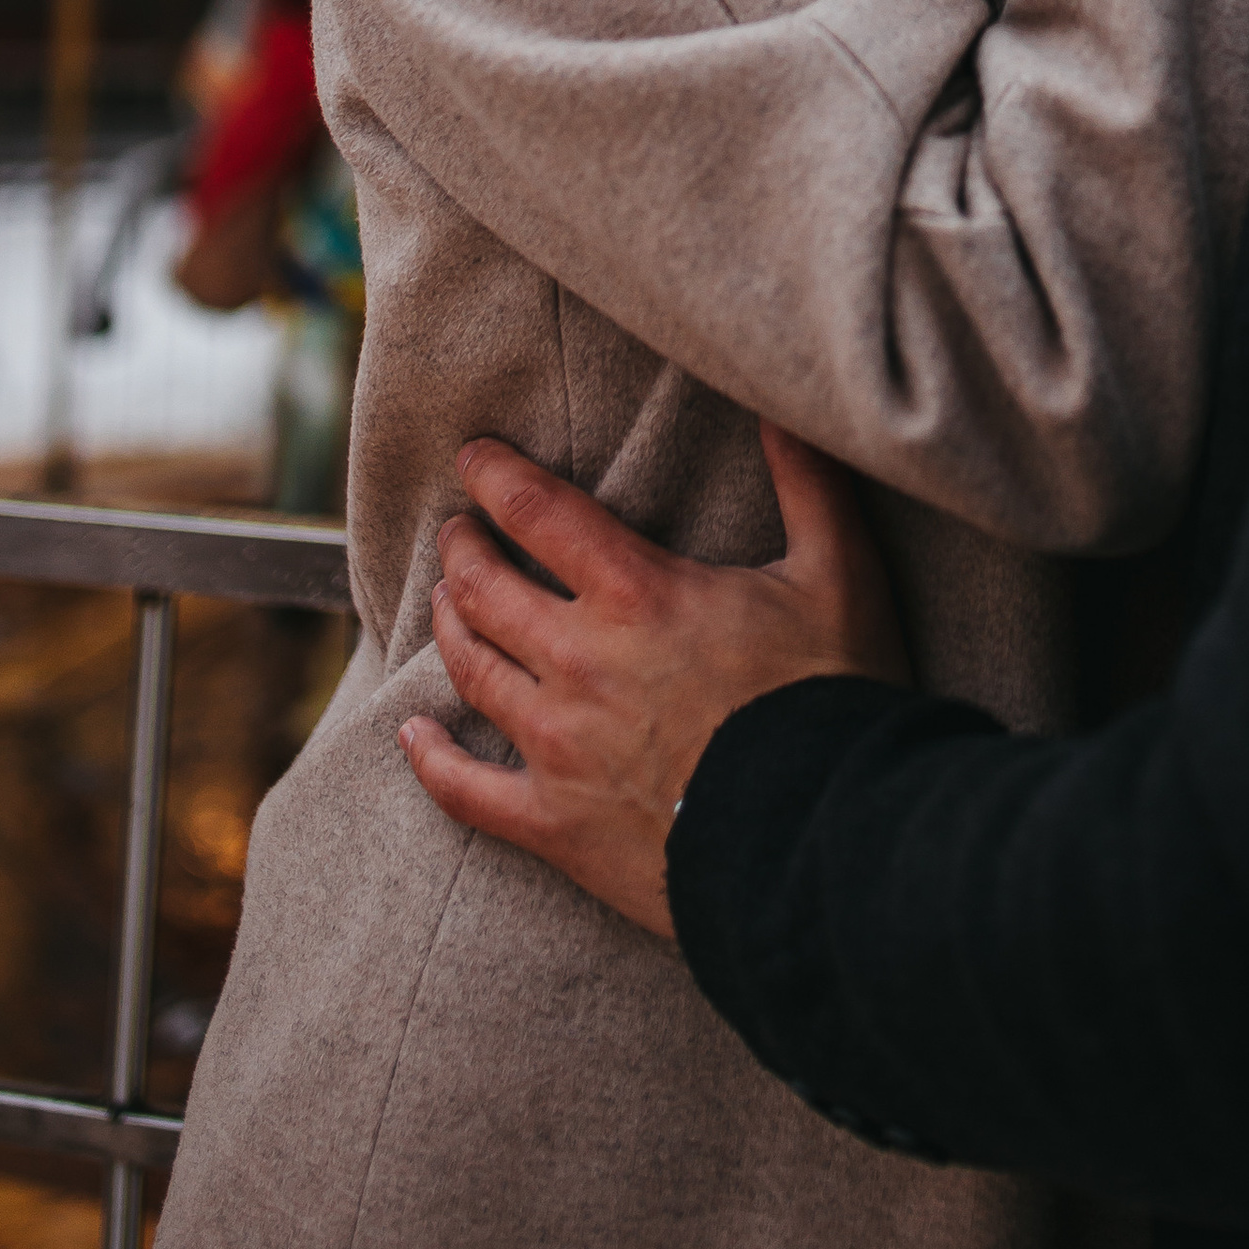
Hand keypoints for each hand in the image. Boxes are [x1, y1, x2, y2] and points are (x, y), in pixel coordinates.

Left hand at [398, 420, 907, 937]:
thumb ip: (807, 482)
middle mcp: (579, 661)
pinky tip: (411, 737)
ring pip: (470, 670)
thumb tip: (788, 409)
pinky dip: (430, 761)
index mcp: (638, 594)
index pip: (538, 512)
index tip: (472, 456)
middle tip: (459, 529)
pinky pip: (466, 790)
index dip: (495, 475)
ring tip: (444, 599)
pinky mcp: (553, 823)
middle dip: (464, 548)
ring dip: (448, 624)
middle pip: (485, 588)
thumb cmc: (830, 699)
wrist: (820, 839)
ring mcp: (558, 746)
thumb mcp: (838, 573)